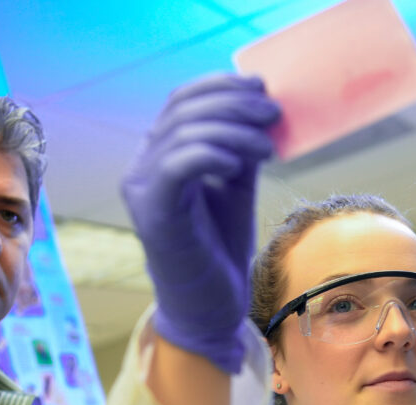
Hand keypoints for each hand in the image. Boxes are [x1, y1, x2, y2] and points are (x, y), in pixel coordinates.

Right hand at [122, 74, 279, 372]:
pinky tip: (239, 163)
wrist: (209, 307)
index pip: (181, 102)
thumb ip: (240, 148)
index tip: (262, 88)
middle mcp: (143, 168)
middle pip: (182, 111)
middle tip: (272, 113)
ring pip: (182, 134)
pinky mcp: (153, 215)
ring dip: (232, 130)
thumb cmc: (220, 248)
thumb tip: (263, 108)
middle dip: (232, 104)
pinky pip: (177, 166)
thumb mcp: (235, 186)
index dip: (220, 86)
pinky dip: (210, 154)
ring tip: (266, 146)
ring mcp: (142, 190)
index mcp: (159, 156)